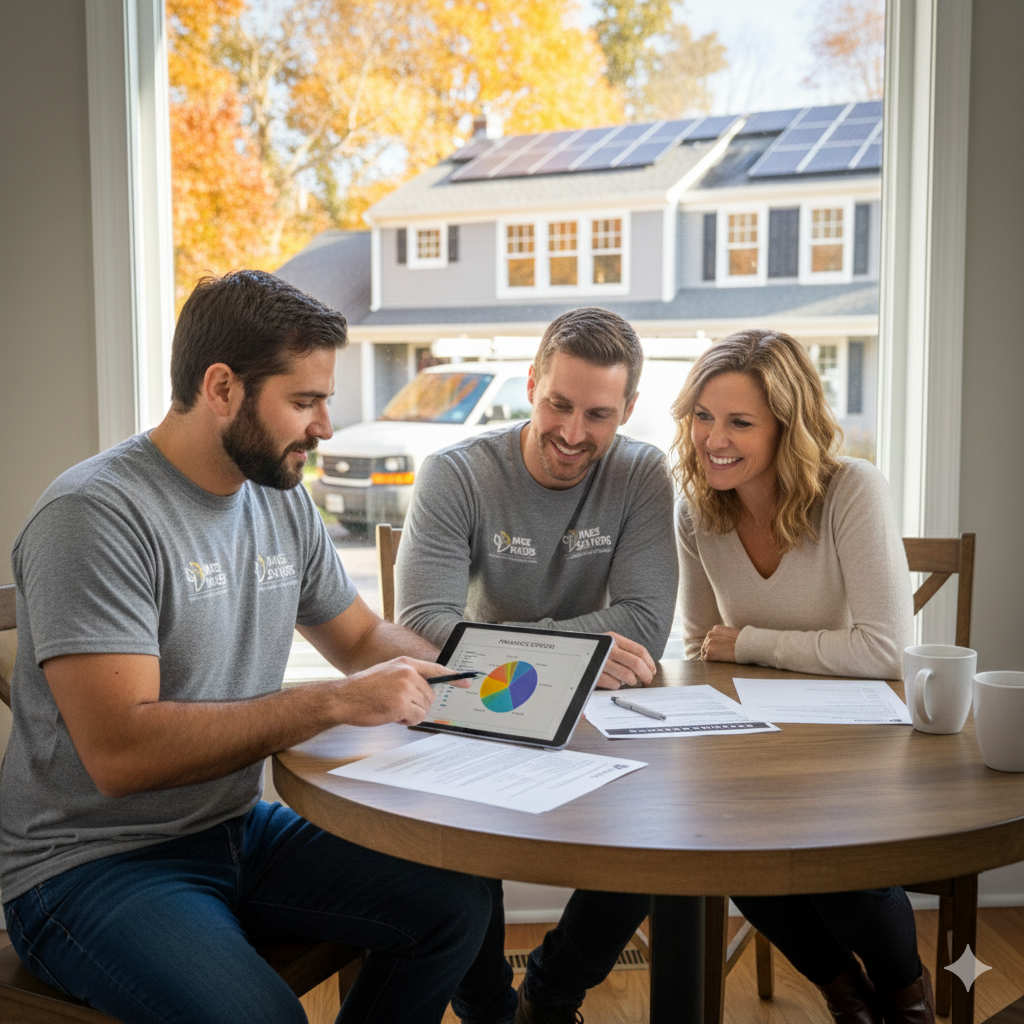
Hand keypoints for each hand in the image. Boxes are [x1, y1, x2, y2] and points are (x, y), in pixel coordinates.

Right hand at [335, 658, 471, 726]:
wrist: (343, 698)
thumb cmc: (363, 689)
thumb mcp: (387, 672)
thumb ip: (407, 677)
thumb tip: (425, 691)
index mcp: (405, 663)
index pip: (436, 669)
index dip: (453, 677)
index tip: (467, 682)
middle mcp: (408, 673)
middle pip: (431, 695)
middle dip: (419, 705)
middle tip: (400, 706)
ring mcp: (405, 688)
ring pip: (424, 708)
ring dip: (411, 714)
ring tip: (392, 709)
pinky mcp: (401, 704)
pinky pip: (417, 717)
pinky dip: (407, 721)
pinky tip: (392, 716)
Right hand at [595, 632, 656, 688]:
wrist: (570, 654)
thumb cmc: (596, 652)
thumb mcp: (609, 645)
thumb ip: (626, 651)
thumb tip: (648, 667)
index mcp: (614, 639)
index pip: (639, 651)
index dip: (649, 663)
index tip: (652, 671)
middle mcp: (608, 649)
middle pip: (636, 664)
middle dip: (646, 675)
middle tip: (647, 681)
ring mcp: (601, 662)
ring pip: (628, 677)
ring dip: (631, 682)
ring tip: (628, 681)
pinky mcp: (595, 675)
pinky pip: (615, 685)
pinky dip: (617, 685)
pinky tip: (612, 681)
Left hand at [700, 625, 740, 662]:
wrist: (747, 647)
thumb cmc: (743, 642)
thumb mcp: (732, 632)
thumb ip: (724, 635)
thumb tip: (721, 641)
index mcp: (716, 629)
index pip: (710, 638)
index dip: (713, 644)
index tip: (717, 650)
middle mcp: (710, 634)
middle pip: (706, 644)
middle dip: (710, 650)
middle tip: (716, 656)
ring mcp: (709, 644)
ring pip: (704, 652)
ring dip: (709, 656)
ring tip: (716, 660)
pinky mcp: (710, 653)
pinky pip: (705, 659)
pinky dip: (708, 662)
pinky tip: (714, 663)